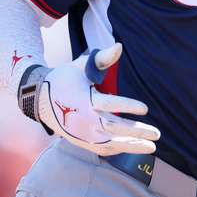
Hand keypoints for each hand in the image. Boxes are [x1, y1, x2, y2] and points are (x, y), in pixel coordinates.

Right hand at [38, 43, 160, 155]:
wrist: (39, 98)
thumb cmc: (65, 78)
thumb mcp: (81, 65)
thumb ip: (102, 58)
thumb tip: (119, 46)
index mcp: (83, 99)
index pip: (108, 104)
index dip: (127, 106)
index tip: (145, 109)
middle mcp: (82, 119)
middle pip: (113, 128)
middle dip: (136, 131)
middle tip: (157, 133)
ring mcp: (81, 133)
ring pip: (109, 143)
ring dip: (131, 146)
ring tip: (152, 146)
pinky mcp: (80, 141)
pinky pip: (102, 149)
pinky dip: (119, 150)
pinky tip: (135, 147)